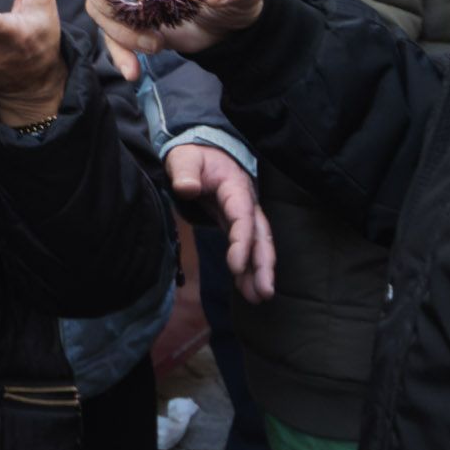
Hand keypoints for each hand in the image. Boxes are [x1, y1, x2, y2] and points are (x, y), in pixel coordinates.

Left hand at [169, 144, 272, 301]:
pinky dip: (248, 268)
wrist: (201, 152)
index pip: (243, 216)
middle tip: (264, 292)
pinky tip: (247, 290)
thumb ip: (185, 172)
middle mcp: (246, 203)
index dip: (242, 242)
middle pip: (260, 235)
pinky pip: (247, 247)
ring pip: (258, 244)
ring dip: (259, 271)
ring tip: (259, 298)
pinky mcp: (236, 224)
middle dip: (263, 264)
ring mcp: (244, 214)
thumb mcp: (184, 158)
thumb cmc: (193, 156)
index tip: (235, 266)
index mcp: (235, 186)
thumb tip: (186, 188)